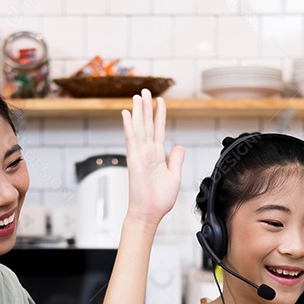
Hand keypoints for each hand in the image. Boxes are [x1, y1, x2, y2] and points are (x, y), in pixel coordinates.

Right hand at [121, 89, 184, 226]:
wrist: (150, 213)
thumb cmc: (160, 199)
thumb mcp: (174, 175)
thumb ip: (176, 159)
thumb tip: (177, 146)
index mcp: (157, 155)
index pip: (159, 129)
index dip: (160, 114)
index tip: (160, 100)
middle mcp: (148, 152)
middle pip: (147, 124)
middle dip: (146, 107)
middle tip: (144, 90)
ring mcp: (140, 154)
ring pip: (139, 127)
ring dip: (138, 111)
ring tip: (137, 95)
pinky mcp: (134, 159)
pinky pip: (131, 139)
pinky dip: (128, 125)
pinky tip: (126, 113)